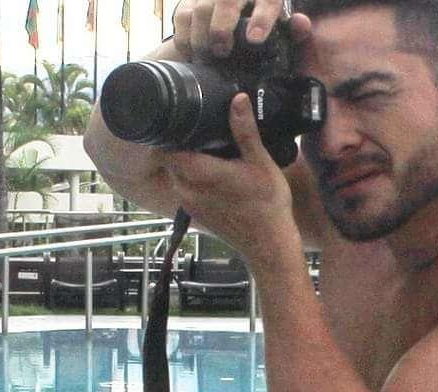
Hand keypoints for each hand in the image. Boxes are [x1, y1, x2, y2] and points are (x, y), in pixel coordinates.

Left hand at [163, 94, 296, 255]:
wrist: (270, 247)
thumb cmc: (268, 206)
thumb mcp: (261, 163)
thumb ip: (245, 131)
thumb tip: (238, 99)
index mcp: (199, 173)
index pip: (167, 147)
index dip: (172, 133)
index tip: (184, 121)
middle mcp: (187, 190)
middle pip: (170, 160)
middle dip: (181, 146)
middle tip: (201, 133)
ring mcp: (189, 205)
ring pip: (177, 175)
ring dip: (188, 164)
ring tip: (210, 153)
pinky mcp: (196, 215)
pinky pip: (185, 190)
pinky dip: (194, 181)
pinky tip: (215, 176)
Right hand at [174, 0, 311, 57]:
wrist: (238, 8)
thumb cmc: (261, 18)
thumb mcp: (278, 21)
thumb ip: (292, 28)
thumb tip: (301, 24)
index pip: (267, 1)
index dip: (261, 18)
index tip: (255, 39)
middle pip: (226, 0)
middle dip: (221, 27)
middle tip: (222, 51)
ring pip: (200, 9)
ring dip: (201, 36)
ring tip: (206, 58)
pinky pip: (182, 15)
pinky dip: (184, 38)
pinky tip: (191, 56)